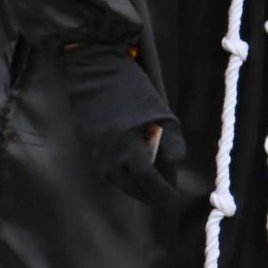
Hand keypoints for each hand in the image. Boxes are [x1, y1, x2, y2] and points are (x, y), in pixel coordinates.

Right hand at [59, 44, 184, 205]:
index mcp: (127, 145)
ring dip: (133, 189)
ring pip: (115, 180)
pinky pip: (106, 169)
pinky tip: (131, 175)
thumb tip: (177, 160)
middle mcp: (109, 153)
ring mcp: (96, 149)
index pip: (146, 179)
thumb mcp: (160, 110)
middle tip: (164, 198)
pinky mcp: (90, 143)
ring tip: (150, 191)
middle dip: (148, 195)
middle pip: (129, 185)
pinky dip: (120, 177)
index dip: (161, 191)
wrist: (92, 69)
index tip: (174, 197)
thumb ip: (171, 137)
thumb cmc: (129, 88)